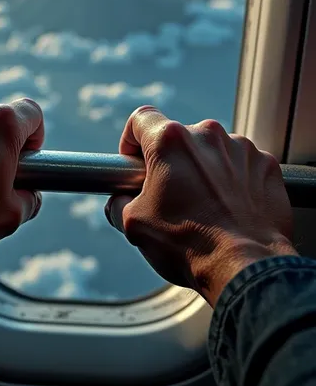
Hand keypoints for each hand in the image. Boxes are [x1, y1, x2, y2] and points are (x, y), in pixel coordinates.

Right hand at [105, 107, 297, 306]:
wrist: (244, 266)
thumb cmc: (187, 244)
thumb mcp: (134, 224)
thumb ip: (119, 201)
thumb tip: (119, 199)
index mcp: (170, 141)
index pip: (141, 118)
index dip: (132, 139)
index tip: (135, 161)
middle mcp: (207, 134)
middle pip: (180, 137)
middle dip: (173, 161)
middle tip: (171, 194)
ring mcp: (240, 147)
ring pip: (212, 150)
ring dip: (205, 169)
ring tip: (206, 205)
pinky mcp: (266, 164)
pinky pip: (243, 164)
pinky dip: (235, 180)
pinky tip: (231, 207)